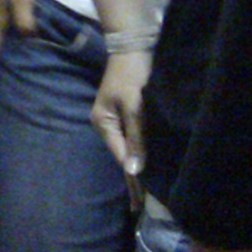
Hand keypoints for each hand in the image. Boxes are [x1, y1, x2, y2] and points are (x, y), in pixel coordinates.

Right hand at [93, 48, 152, 195]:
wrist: (134, 44)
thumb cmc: (133, 73)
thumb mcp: (134, 105)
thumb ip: (136, 137)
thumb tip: (135, 169)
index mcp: (104, 124)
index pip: (122, 158)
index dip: (133, 180)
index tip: (142, 203)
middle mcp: (107, 125)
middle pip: (123, 157)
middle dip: (132, 181)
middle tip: (140, 207)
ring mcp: (116, 119)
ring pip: (129, 149)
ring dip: (138, 168)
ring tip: (145, 193)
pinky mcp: (127, 113)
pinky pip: (134, 139)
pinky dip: (140, 153)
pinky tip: (147, 165)